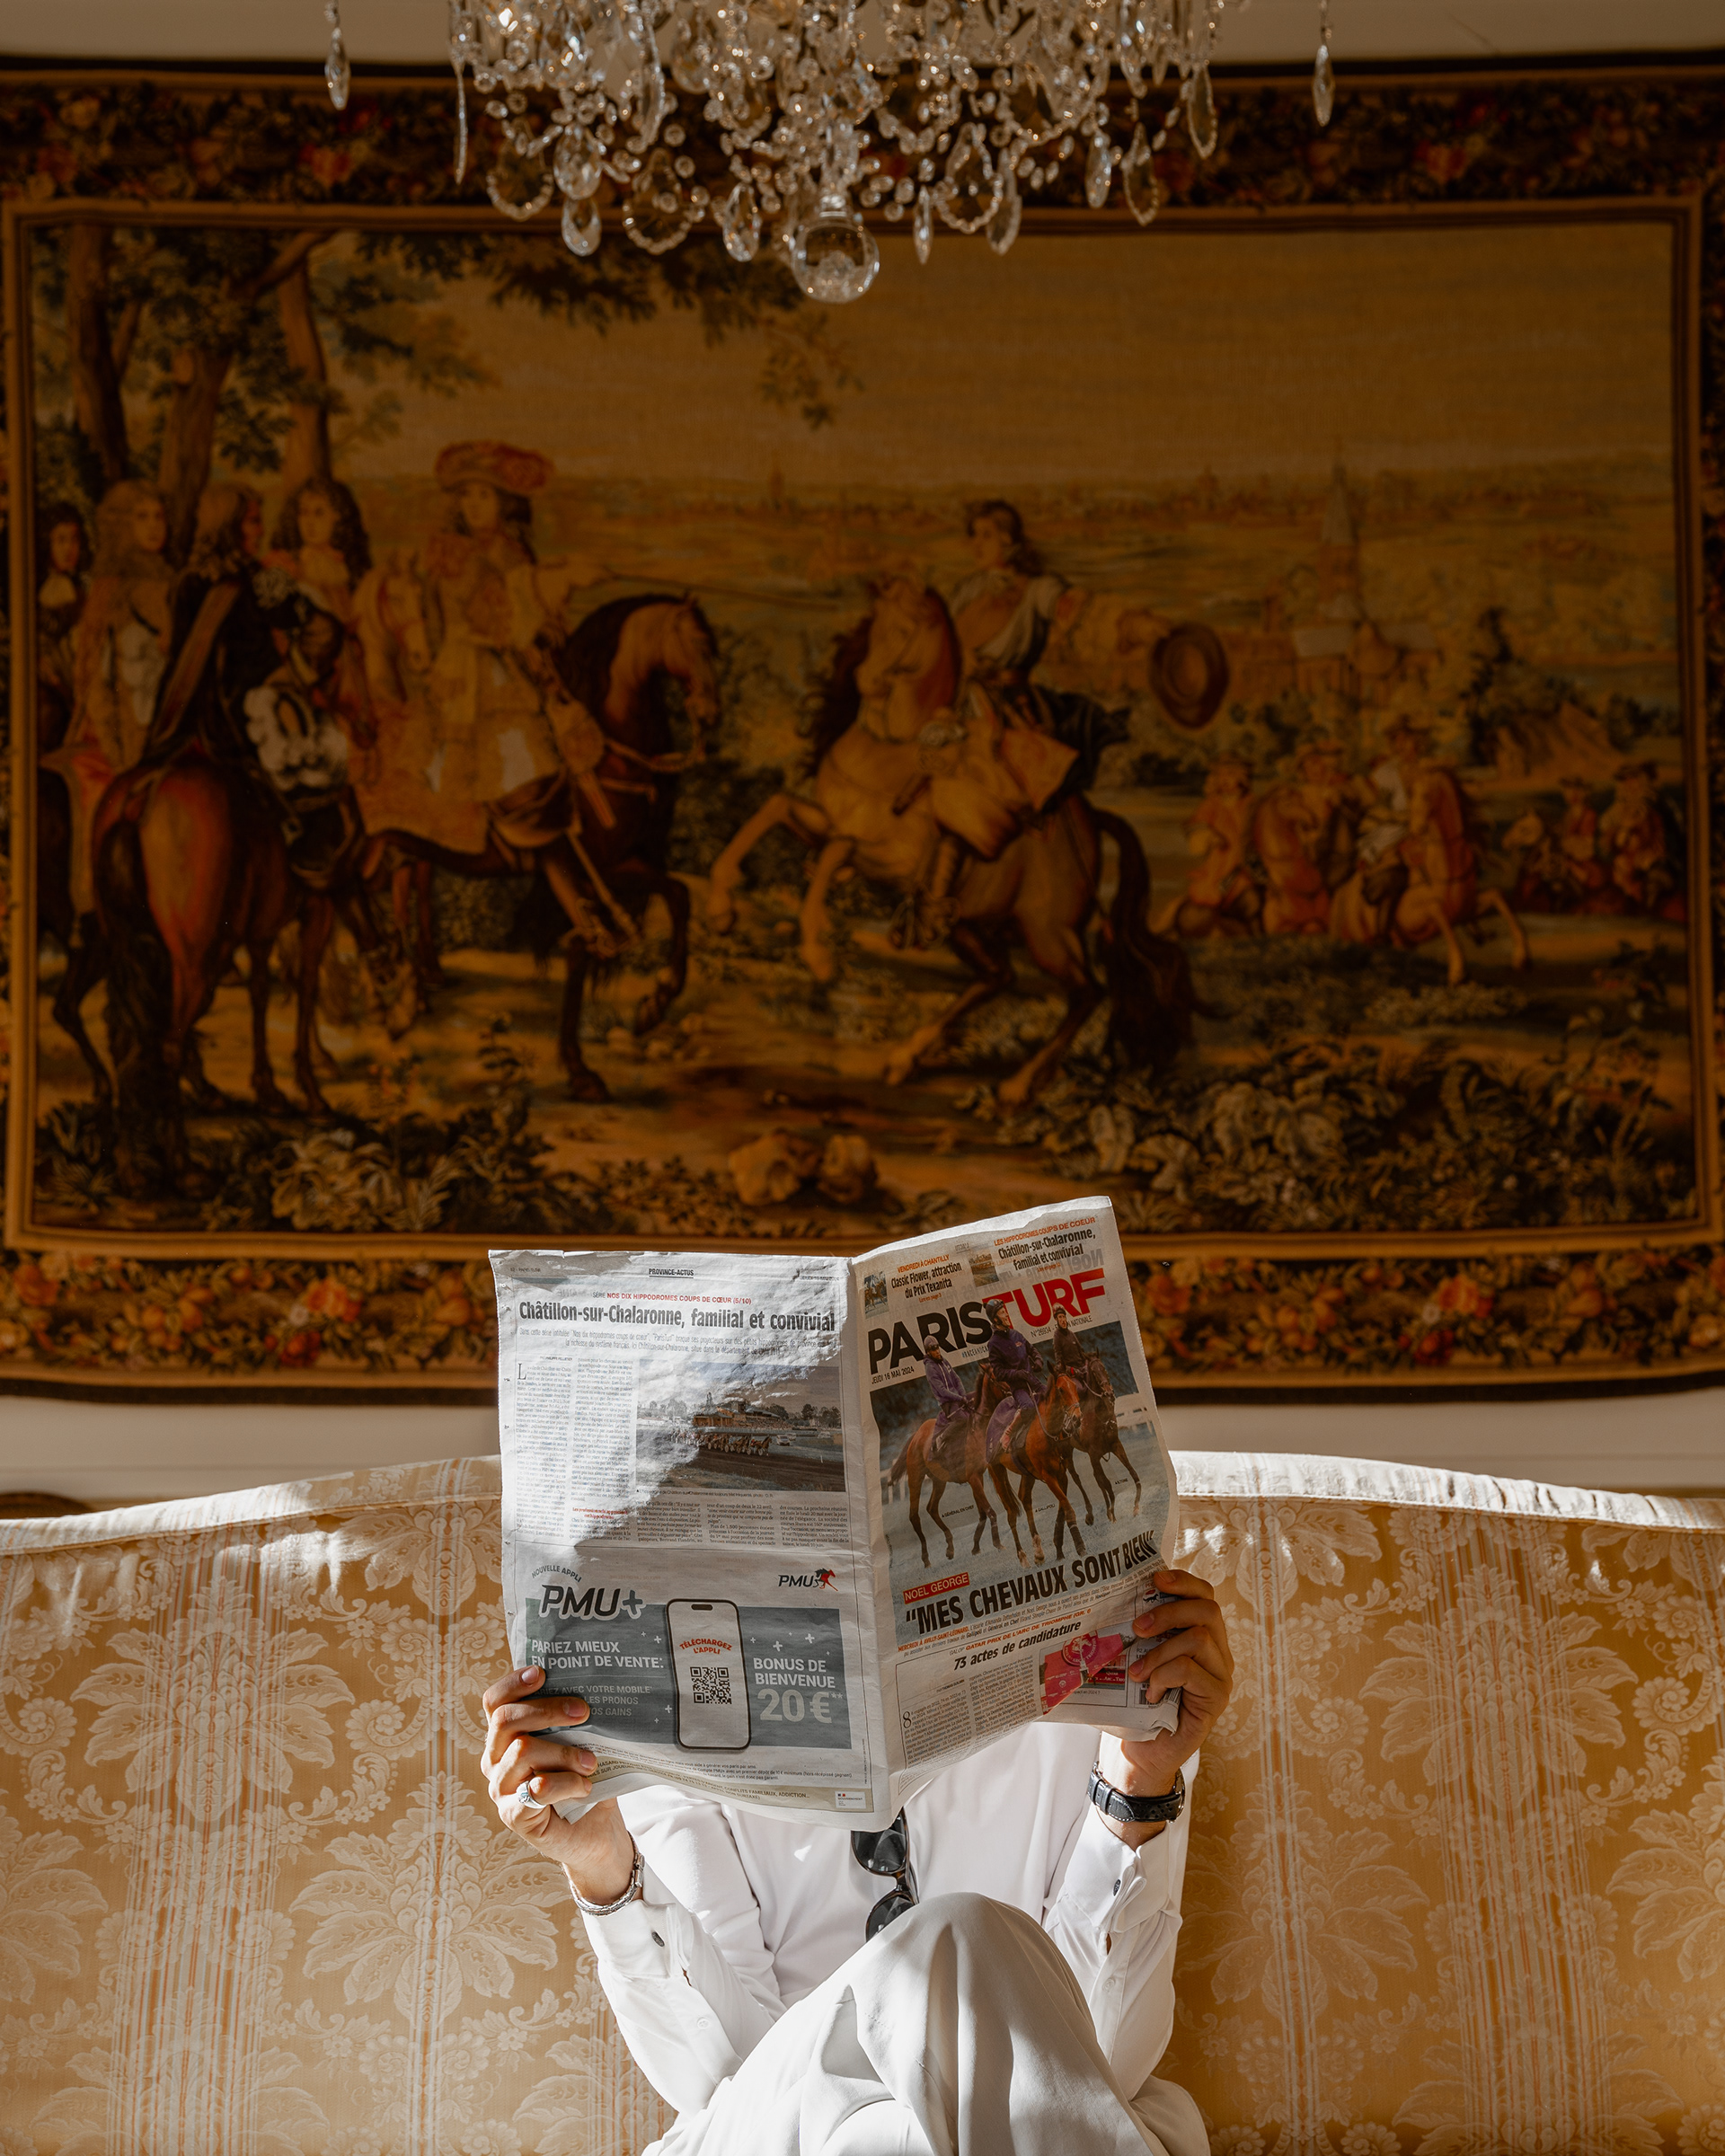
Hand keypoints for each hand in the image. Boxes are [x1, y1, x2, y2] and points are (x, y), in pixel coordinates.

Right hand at [482, 1665, 635, 1903]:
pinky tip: (584, 1787)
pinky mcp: (514, 1817)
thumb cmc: (584, 1777)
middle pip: (506, 1720)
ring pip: (522, 1751)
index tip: (542, 1673)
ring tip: (592, 1762)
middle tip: (584, 1712)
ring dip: (564, 1753)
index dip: (513, 1683)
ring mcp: (500, 1789)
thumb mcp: (578, 1741)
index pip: (495, 1702)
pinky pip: (534, 1791)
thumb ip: (571, 1718)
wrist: (597, 1832)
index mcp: (504, 1737)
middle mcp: (494, 1760)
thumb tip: (588, 1683)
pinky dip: (564, 1784)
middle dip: (547, 1710)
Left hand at [1097, 1567, 1233, 1847]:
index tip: (1154, 1579)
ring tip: (1136, 1672)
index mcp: (1203, 1635)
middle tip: (1138, 1627)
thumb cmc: (1137, 1702)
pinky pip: (1192, 1671)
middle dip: (1169, 1612)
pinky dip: (1164, 1675)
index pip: (1205, 1595)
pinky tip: (1150, 1693)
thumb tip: (1110, 1597)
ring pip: (1200, 1638)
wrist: (1142, 1752)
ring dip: (1161, 1650)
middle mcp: (1219, 1652)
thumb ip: (1139, 1632)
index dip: (1183, 1581)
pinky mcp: (1217, 1700)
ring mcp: (1221, 1676)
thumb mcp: (1137, 1659)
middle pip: (1208, 1610)